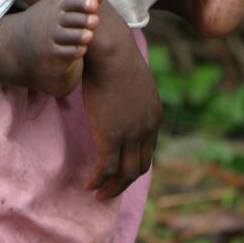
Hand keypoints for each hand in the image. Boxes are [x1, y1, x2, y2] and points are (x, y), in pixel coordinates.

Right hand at [81, 10, 161, 199]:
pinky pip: (106, 170)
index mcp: (154, 114)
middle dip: (125, 180)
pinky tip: (89, 185)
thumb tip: (115, 87)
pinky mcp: (112, 137)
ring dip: (113, 188)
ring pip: (125, 174)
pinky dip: (99, 181)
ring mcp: (131, 135)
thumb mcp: (130, 75)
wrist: (110, 49)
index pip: (148, 148)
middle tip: (111, 188)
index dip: (134, 160)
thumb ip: (128, 89)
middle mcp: (147, 128)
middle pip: (140, 166)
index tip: (120, 167)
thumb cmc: (114, 53)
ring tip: (99, 194)